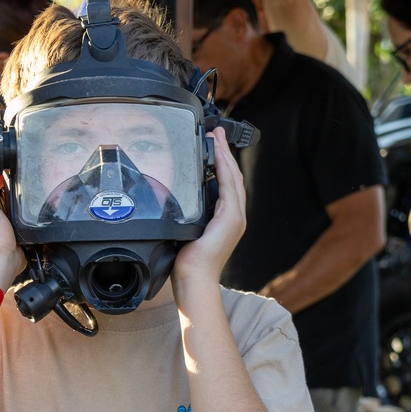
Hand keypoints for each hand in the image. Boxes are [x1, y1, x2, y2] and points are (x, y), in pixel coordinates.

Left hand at [0, 158, 25, 282]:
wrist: (0, 259)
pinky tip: (26, 209)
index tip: (0, 167)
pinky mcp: (10, 233)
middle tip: (14, 179)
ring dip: (13, 196)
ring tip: (21, 193)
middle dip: (3, 181)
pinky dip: (21, 211)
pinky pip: (16, 217)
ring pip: (6, 202)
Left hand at [172, 128, 245, 288]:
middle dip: (225, 152)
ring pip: (233, 178)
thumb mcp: (187, 230)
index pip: (227, 183)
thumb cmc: (188, 262)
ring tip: (217, 138)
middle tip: (217, 132)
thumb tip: (175, 198)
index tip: (215, 143)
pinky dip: (224, 169)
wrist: (194, 279)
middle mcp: (235, 216)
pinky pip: (229, 188)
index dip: (223, 161)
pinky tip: (218, 156)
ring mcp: (235, 217)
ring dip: (225, 156)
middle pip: (233, 176)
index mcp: (226, 218)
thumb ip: (188, 214)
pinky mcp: (231, 219)